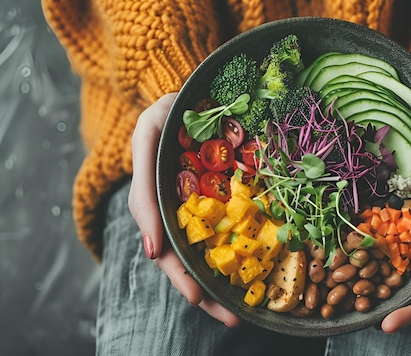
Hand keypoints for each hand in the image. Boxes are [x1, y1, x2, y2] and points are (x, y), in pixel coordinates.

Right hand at [128, 93, 239, 327]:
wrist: (193, 98)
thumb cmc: (166, 115)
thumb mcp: (147, 136)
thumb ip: (145, 188)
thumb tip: (155, 251)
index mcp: (157, 203)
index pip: (167, 250)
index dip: (180, 273)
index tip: (196, 296)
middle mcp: (179, 211)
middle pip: (191, 261)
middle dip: (208, 291)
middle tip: (232, 317)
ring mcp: (202, 207)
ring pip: (212, 252)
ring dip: (226, 283)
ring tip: (245, 310)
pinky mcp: (226, 199)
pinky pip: (235, 228)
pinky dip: (245, 252)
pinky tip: (260, 273)